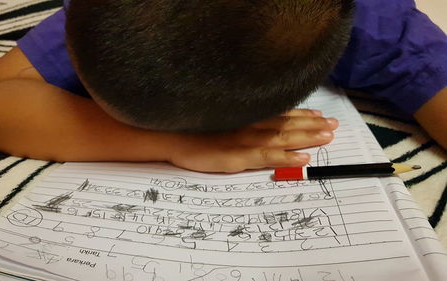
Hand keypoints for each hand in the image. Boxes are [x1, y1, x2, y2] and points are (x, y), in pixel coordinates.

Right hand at [169, 109, 338, 172]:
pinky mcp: (239, 157)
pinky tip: (303, 158)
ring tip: (328, 138)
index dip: (303, 115)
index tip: (320, 116)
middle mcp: (251, 125)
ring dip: (307, 138)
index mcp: (247, 117)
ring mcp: (246, 140)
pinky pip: (268, 157)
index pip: (280, 114)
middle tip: (334, 127)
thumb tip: (256, 119)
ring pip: (283, 138)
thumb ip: (238, 119)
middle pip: (288, 125)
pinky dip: (287, 158)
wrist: (172, 134)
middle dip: (313, 126)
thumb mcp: (218, 117)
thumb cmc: (192, 127)